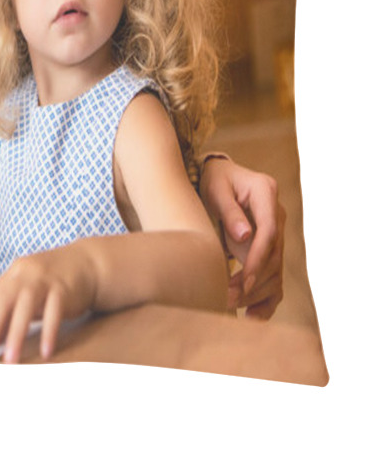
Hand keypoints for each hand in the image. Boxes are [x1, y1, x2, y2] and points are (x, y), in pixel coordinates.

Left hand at [0, 245, 94, 363]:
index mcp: (13, 275)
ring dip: (16, 335)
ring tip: (10, 360)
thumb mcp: (28, 293)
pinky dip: (49, 331)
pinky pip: (55, 311)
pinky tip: (46, 352)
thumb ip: (11, 311)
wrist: (87, 263)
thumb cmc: (53, 282)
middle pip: (2, 303)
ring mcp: (45, 279)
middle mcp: (25, 274)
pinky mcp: (65, 288)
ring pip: (26, 306)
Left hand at [200, 157, 284, 318]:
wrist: (219, 175)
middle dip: (253, 280)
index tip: (245, 280)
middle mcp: (278, 214)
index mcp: (267, 193)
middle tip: (228, 297)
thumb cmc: (215, 179)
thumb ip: (229, 210)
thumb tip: (245, 236)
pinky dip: (265, 298)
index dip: (258, 258)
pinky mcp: (270, 248)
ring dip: (256, 292)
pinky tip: (252, 317)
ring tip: (229, 303)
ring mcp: (277, 231)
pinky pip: (274, 276)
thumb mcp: (216, 188)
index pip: (269, 232)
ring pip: (275, 270)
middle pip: (274, 255)